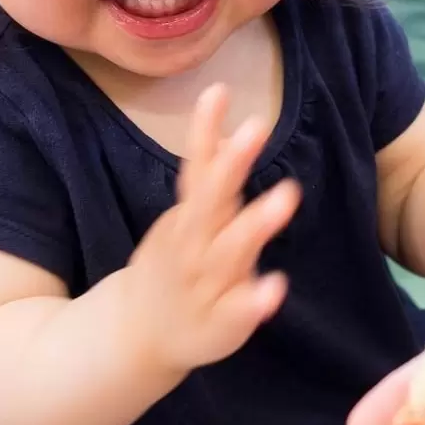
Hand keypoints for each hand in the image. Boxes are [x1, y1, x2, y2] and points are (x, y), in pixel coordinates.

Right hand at [125, 84, 299, 376]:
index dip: (205, 131)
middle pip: (211, 201)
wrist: (136, 335)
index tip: (218, 90)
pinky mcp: (219, 322)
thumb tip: (231, 128)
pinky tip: (276, 287)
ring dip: (255, 223)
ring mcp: (204, 284)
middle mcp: (193, 245)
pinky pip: (236, 310)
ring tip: (288, 193)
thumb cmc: (174, 265)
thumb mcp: (186, 217)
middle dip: (232, 164)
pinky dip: (254, 300)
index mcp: (188, 218)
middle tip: (257, 125)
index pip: (196, 168)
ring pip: (228, 252)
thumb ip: (209, 177)